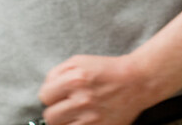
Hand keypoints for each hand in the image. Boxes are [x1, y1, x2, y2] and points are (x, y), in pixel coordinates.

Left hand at [38, 54, 154, 124]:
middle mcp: (82, 100)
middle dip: (56, 110)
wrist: (137, 82)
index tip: (59, 95)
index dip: (51, 95)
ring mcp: (91, 117)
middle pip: (50, 116)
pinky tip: (83, 119)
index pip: (44, 96)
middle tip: (68, 105)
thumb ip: (57, 73)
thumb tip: (46, 89)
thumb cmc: (107, 70)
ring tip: (76, 113)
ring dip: (66, 121)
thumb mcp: (80, 61)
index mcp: (75, 80)